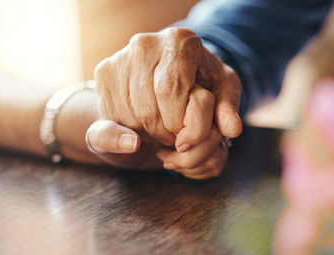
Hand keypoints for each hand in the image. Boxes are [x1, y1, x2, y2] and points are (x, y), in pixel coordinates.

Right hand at [94, 27, 242, 151]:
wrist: (161, 84)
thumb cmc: (195, 89)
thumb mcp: (220, 96)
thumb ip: (228, 111)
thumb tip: (231, 129)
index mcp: (181, 41)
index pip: (171, 89)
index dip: (181, 122)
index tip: (189, 135)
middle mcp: (145, 44)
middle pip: (149, 108)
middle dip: (165, 133)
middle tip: (174, 135)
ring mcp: (119, 59)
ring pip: (129, 117)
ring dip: (148, 134)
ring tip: (159, 126)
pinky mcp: (102, 75)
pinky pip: (108, 121)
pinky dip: (125, 135)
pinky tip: (138, 130)